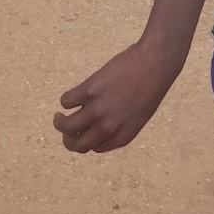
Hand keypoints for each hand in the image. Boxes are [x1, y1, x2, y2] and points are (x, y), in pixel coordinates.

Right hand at [53, 40, 181, 153]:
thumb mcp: (137, 117)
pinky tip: (73, 96)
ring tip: (59, 115)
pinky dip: (66, 100)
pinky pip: (66, 101)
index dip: (86, 141)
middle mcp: (107, 128)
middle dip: (67, 140)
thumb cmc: (150, 89)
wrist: (154, 65)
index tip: (84, 132)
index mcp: (121, 137)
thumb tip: (99, 127)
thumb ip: (119, 126)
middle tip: (65, 129)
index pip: (94, 148)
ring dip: (59, 122)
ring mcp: (96, 110)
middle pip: (77, 145)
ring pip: (66, 126)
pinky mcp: (88, 91)